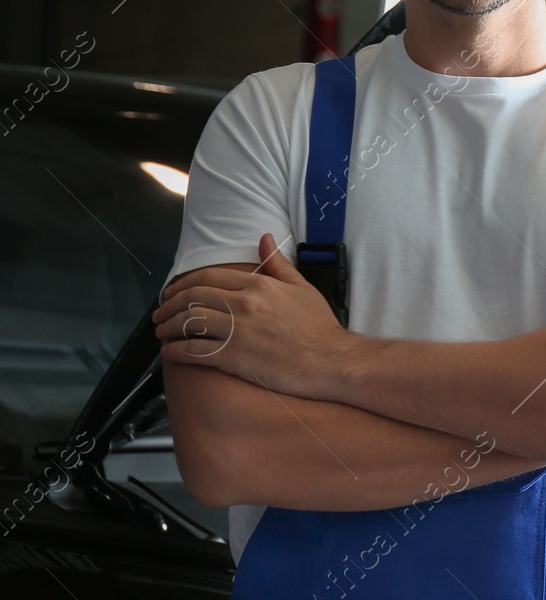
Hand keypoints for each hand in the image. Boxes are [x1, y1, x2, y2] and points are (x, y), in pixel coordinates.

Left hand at [152, 232, 348, 397]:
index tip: (174, 293)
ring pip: (188, 323)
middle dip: (169, 305)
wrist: (330, 360)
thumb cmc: (319, 327)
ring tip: (161, 331)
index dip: (183, 285)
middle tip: (160, 312)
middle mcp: (244, 305)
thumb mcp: (302, 287)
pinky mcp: (233, 359)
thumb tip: (264, 238)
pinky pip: (193, 351)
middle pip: (192, 298)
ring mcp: (237, 332)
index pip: (208, 278)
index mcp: (259, 285)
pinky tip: (170, 352)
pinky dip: (175, 351)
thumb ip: (277, 264)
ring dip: (167, 327)